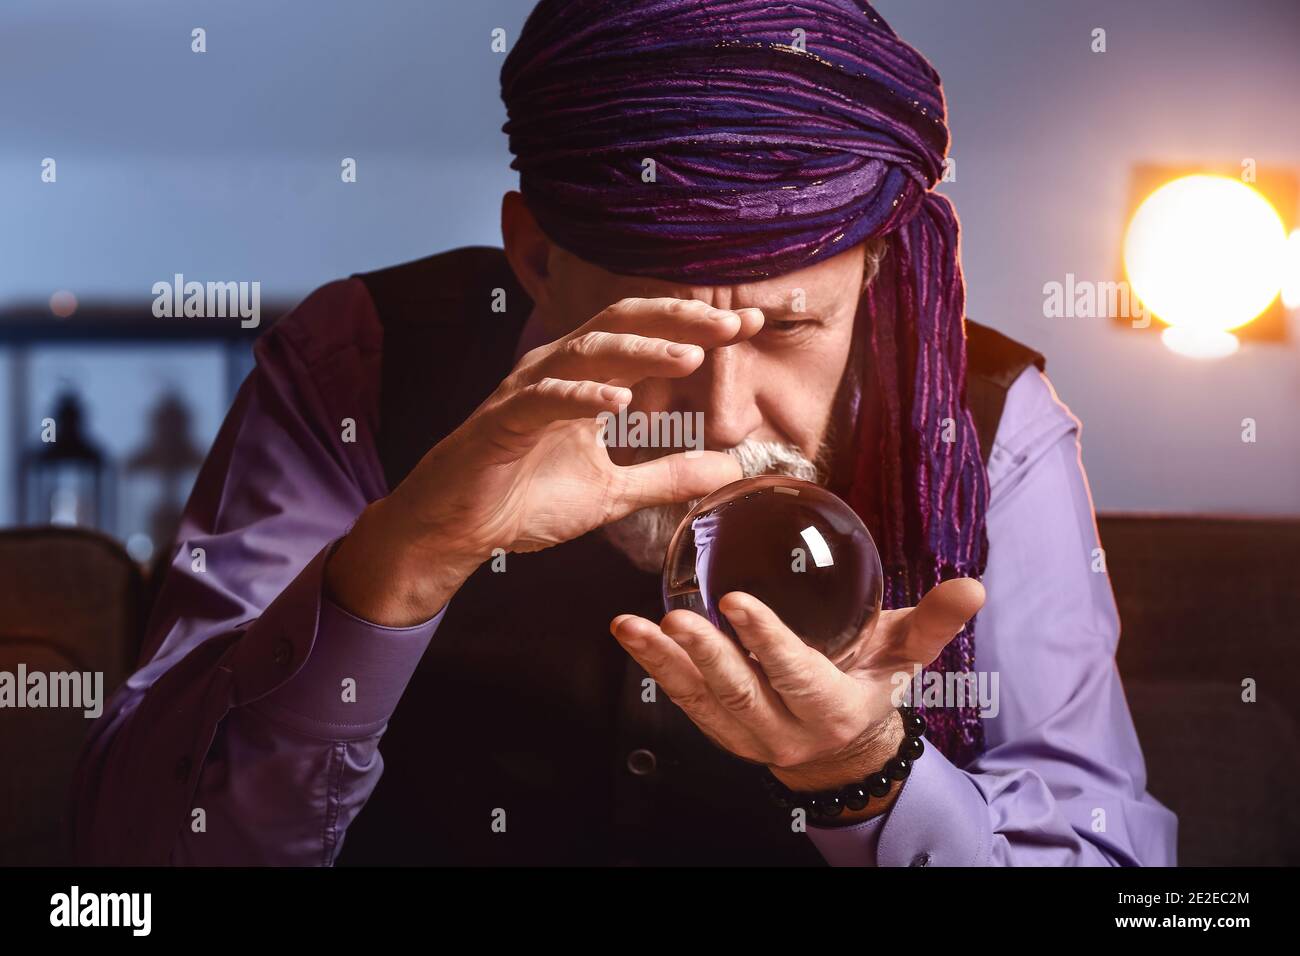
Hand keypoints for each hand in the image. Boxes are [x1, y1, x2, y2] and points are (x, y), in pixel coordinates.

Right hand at [327, 297, 764, 625]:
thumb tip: (729, 470)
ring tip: (689, 357)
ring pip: (586, 351)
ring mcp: (527, 390)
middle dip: (680, 320)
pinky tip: (618, 399)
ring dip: (639, 351)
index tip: (751, 324)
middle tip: (733, 324)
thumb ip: (667, 476)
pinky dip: (581, 395)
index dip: (697, 325)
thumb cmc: (523, 499)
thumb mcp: (613, 493)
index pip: (648, 336)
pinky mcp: (502, 421)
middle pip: (623, 323)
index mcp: (584, 378)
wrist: (455, 530)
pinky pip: (543, 397)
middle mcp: (557, 370)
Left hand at [609, 577, 985, 819]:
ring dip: (664, 663)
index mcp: (832, 708)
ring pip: (700, 700)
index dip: (767, 642)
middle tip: (677, 619)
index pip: (796, 675)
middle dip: (707, 656)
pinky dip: (655, 670)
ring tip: (633, 626)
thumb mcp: (904, 657)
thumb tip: (973, 586)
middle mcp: (784, 729)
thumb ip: (933, 622)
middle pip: (740, 693)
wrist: (840, 750)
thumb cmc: (870, 688)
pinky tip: (631, 636)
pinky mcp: (719, 728)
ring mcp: (746, 734)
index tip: (738, 603)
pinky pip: (683, 701)